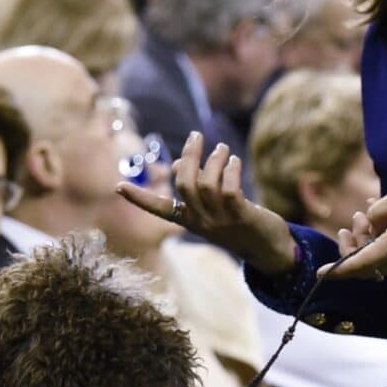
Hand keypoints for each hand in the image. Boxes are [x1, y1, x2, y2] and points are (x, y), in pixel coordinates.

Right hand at [122, 132, 299, 276]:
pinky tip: (234, 162)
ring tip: (222, 149)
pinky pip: (229, 187)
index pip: (159, 210)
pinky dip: (230, 168)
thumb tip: (180, 163)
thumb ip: (197, 186)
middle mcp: (201, 222)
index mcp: (189, 221)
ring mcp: (220, 220)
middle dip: (189, 156)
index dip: (139, 198)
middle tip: (196, 136)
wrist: (268, 251)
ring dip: (214, 158)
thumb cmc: (239, 223)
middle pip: (185, 183)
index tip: (117, 187)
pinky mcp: (240, 215)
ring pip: (207, 183)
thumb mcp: (213, 208)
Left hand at [326, 182, 386, 281]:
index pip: (358, 265)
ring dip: (365, 242)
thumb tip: (367, 223)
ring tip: (363, 216)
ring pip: (376, 260)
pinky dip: (378, 243)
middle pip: (364, 265)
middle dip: (351, 247)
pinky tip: (378, 220)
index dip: (337, 270)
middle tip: (349, 223)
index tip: (320, 273)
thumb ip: (376, 213)